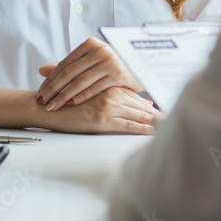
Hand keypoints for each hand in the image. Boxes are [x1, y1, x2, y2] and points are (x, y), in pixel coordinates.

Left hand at [37, 37, 143, 109]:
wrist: (142, 68)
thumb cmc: (113, 66)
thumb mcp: (90, 63)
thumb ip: (68, 66)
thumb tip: (42, 71)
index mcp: (90, 44)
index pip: (65, 63)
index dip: (50, 78)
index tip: (40, 91)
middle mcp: (100, 50)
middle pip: (69, 72)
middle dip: (53, 88)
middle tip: (41, 101)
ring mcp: (110, 61)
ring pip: (80, 81)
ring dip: (63, 95)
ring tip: (52, 106)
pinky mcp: (118, 74)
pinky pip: (95, 87)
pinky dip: (81, 96)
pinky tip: (71, 103)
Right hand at [38, 86, 161, 134]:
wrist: (46, 107)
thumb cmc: (68, 104)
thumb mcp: (93, 96)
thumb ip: (117, 96)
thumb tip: (146, 104)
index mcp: (110, 86)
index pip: (138, 98)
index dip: (152, 107)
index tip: (166, 113)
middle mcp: (111, 93)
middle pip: (141, 106)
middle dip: (158, 116)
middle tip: (175, 121)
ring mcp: (107, 105)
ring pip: (138, 115)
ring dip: (155, 123)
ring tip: (170, 129)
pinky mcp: (101, 119)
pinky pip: (128, 126)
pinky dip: (142, 130)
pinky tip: (153, 134)